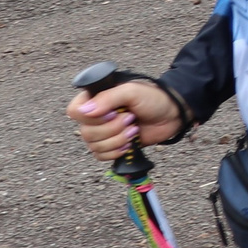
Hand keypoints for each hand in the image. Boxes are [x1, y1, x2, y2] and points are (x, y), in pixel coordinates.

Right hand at [65, 78, 184, 162]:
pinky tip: (130, 144)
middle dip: (112, 129)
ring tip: (134, 130)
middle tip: (131, 119)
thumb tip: (85, 111)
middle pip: (85, 132)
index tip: (111, 114)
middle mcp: (95, 116)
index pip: (75, 111)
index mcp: (96, 99)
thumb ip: (108, 98)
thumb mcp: (132, 91)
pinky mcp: (112, 146)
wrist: (172, 115)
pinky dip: (115, 152)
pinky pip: (100, 156)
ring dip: (117, 140)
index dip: (90, 117)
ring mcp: (103, 132)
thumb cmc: (153, 98)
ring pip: (93, 146)